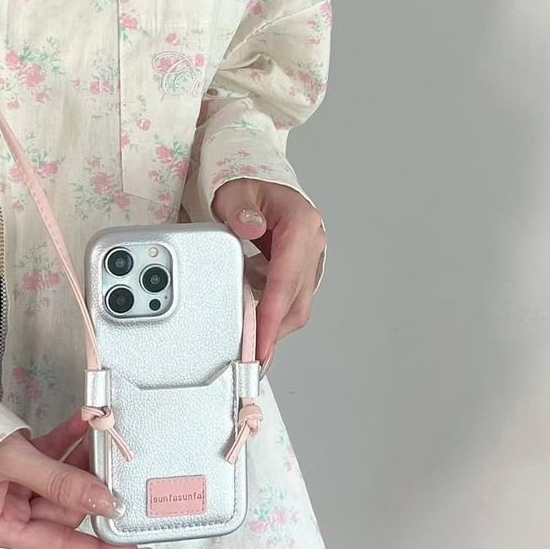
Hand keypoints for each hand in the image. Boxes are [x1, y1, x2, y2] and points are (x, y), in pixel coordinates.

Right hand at [0, 413, 152, 548]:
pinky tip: (82, 422)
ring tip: (102, 432)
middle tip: (117, 457)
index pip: (62, 546)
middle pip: (64, 508)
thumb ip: (61, 482)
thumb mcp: (11, 464)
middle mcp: (6, 514)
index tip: (138, 548)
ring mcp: (8, 488)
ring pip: (59, 480)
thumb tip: (107, 503)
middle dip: (91, 482)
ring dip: (80, 456)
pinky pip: (46, 458)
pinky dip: (63, 441)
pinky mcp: (10, 465)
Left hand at [212, 178, 325, 364]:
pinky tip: (255, 328)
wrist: (261, 190)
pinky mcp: (301, 273)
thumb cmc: (251, 192)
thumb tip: (249, 227)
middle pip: (296, 300)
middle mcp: (312, 246)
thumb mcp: (237, 193)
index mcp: (301, 225)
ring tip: (253, 350)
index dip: (272, 314)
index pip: (286, 278)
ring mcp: (309, 261)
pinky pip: (289, 301)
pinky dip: (272, 317)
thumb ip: (240, 209)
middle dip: (274, 333)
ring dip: (274, 329)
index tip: (261, 341)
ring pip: (296, 306)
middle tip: (254, 358)